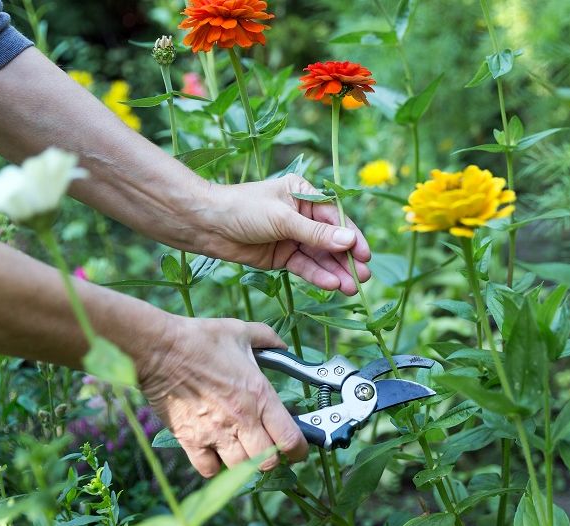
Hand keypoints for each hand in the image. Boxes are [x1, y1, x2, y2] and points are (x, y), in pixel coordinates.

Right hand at [138, 315, 305, 475]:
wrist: (159, 348)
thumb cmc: (199, 339)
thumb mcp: (241, 332)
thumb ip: (267, 339)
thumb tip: (282, 345)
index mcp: (259, 395)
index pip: (290, 439)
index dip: (299, 450)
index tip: (298, 450)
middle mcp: (241, 419)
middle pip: (268, 463)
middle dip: (272, 459)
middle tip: (268, 449)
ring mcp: (215, 433)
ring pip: (240, 469)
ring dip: (244, 462)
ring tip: (241, 448)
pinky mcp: (190, 440)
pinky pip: (209, 469)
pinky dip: (214, 466)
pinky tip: (215, 451)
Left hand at [194, 174, 371, 294]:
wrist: (206, 225)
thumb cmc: (242, 209)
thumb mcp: (283, 219)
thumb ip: (316, 233)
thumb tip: (349, 241)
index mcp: (303, 194)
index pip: (335, 217)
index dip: (351, 236)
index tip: (364, 255)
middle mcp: (301, 215)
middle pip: (331, 240)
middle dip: (346, 259)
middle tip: (362, 277)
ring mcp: (292, 237)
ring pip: (319, 257)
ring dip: (335, 271)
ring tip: (351, 287)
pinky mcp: (281, 256)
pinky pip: (304, 267)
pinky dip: (317, 276)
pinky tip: (331, 285)